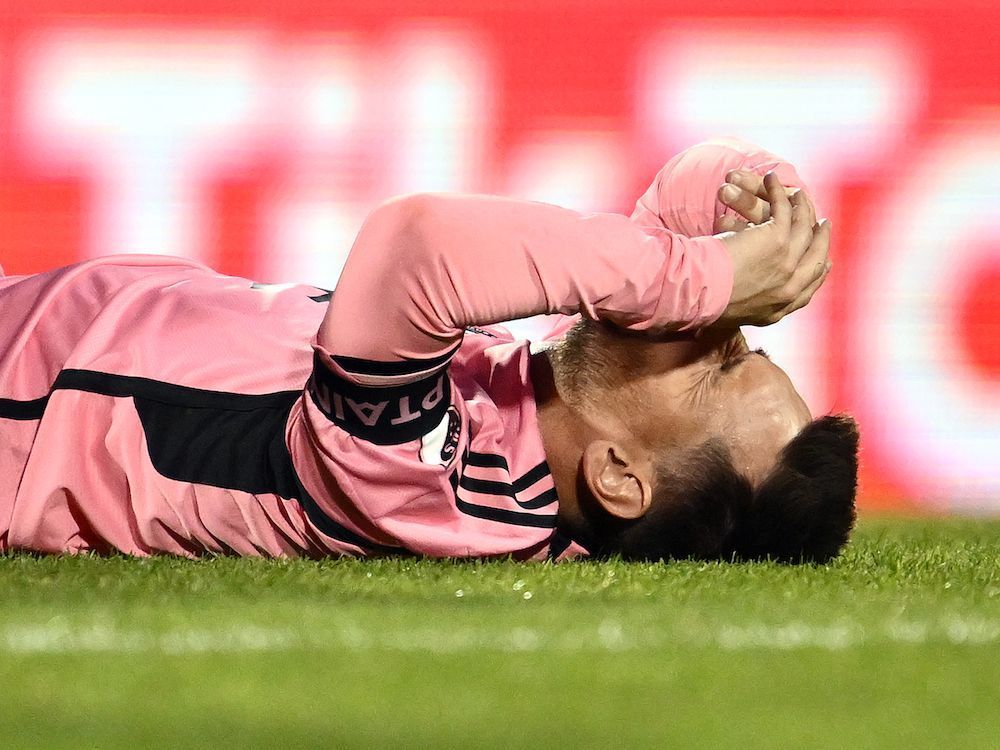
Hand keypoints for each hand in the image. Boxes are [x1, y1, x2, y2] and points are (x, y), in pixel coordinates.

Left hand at [713, 172, 830, 326]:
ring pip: (806, 230)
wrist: (695, 293)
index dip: (817, 274)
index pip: (806, 292)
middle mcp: (788, 291)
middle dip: (823, 240)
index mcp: (776, 312)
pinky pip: (786, 210)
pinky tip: (773, 180)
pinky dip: (780, 192)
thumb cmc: (701, 302)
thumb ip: (743, 308)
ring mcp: (787, 263)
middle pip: (817, 260)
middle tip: (824, 224)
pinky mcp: (777, 239)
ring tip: (800, 195)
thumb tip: (737, 311)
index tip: (824, 262)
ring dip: (804, 208)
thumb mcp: (728, 314)